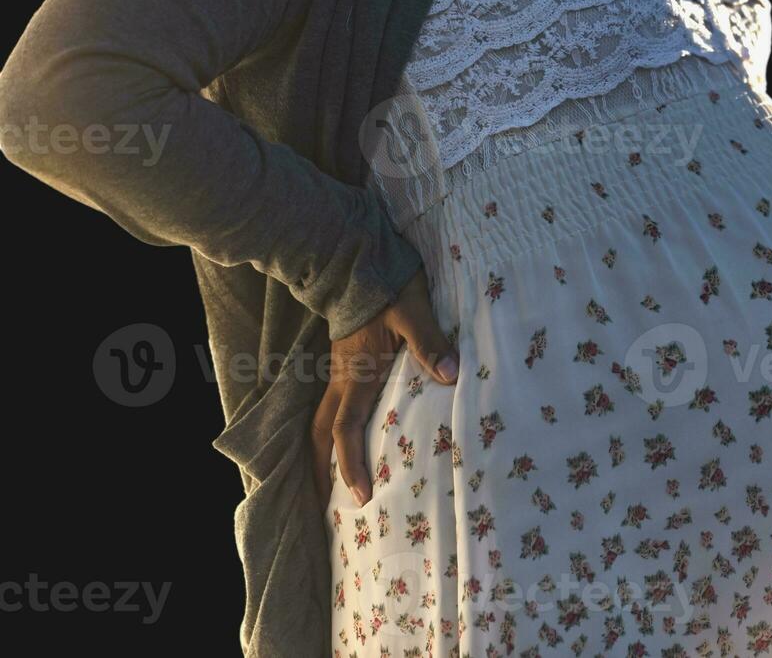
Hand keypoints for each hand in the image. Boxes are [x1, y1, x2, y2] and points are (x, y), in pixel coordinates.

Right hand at [311, 269, 457, 509]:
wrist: (356, 261)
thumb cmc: (387, 286)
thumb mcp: (413, 311)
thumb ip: (429, 342)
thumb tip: (449, 376)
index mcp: (356, 374)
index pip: (345, 429)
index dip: (350, 463)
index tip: (360, 495)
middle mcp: (341, 379)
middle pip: (320, 435)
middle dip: (320, 472)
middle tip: (326, 510)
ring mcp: (340, 372)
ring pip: (322, 421)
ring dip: (323, 454)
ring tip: (328, 488)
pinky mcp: (346, 365)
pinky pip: (333, 408)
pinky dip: (334, 434)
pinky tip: (346, 445)